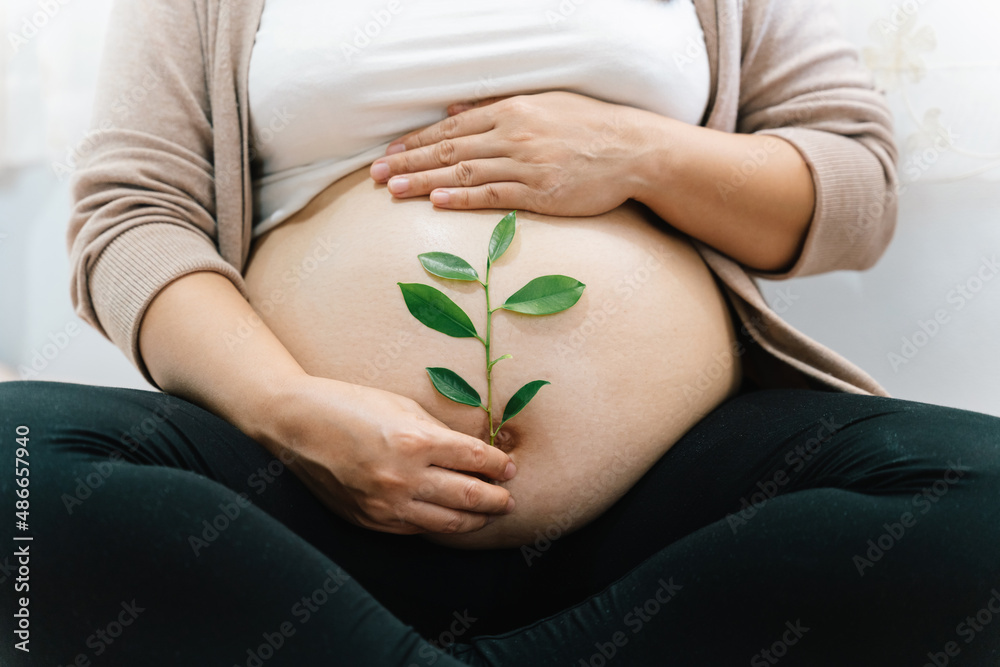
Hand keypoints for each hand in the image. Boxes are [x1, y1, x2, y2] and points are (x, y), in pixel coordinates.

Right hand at [265, 374, 516, 534]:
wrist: (295, 424)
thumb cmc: (351, 404)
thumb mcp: (402, 406)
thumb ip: (439, 433)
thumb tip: (474, 453)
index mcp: (415, 441)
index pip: (475, 460)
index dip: (499, 466)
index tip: (510, 468)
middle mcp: (403, 478)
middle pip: (469, 496)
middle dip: (497, 499)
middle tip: (509, 499)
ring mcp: (385, 505)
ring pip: (447, 523)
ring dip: (475, 520)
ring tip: (489, 514)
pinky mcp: (370, 521)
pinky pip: (416, 529)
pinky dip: (439, 524)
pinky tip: (451, 518)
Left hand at [369, 91, 645, 215]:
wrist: (633, 149)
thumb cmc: (589, 124)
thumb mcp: (543, 102)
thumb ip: (496, 104)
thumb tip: (454, 106)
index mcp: (511, 110)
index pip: (451, 127)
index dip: (416, 141)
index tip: (389, 152)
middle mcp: (513, 134)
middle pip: (449, 149)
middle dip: (408, 162)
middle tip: (375, 174)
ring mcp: (526, 164)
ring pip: (463, 172)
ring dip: (424, 181)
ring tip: (392, 189)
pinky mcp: (540, 192)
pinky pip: (493, 195)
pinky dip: (462, 197)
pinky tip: (436, 202)